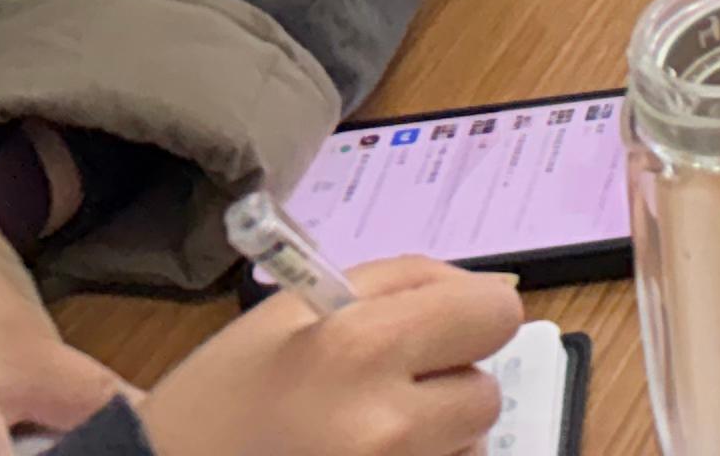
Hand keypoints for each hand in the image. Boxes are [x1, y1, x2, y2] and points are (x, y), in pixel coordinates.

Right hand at [140, 257, 523, 455]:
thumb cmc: (224, 395)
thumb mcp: (296, 307)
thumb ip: (404, 281)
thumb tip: (492, 290)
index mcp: (362, 347)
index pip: (495, 315)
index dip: (468, 318)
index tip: (435, 329)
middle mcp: (386, 425)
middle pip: (484, 392)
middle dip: (443, 386)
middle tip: (379, 390)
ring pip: (467, 448)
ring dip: (433, 439)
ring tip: (356, 436)